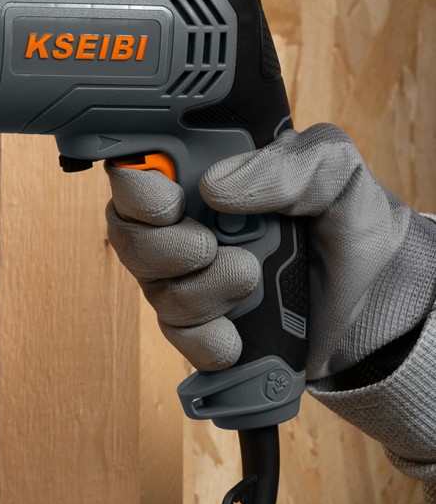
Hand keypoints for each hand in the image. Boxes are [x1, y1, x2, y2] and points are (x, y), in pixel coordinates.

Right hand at [105, 124, 435, 383]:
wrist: (378, 303)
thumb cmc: (350, 226)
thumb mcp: (336, 174)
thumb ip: (288, 165)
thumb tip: (217, 187)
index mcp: (204, 175)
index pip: (135, 169)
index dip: (134, 184)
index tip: (166, 198)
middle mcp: (183, 226)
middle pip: (126, 234)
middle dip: (161, 246)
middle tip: (205, 245)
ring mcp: (186, 279)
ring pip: (152, 289)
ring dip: (200, 291)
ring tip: (250, 278)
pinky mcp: (199, 330)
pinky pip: (176, 337)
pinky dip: (207, 339)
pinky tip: (238, 334)